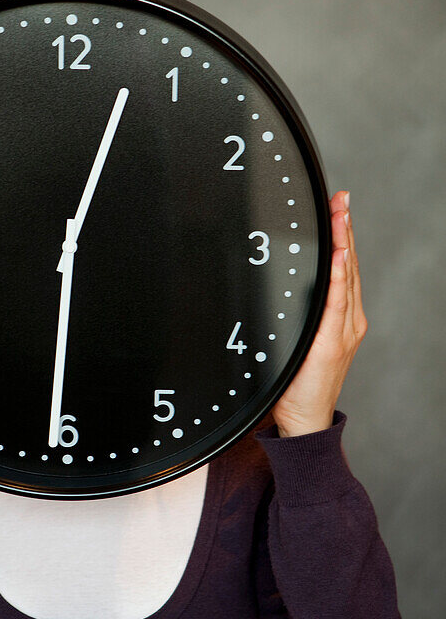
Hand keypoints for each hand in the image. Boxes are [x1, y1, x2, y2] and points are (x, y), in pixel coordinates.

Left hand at [270, 190, 367, 436]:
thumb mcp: (295, 340)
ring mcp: (343, 331)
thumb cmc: (295, 382)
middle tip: (339, 199)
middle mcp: (348, 320)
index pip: (344, 267)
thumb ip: (292, 314)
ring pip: (346, 279)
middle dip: (344, 229)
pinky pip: (336, 305)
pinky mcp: (332, 343)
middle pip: (349, 265)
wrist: (304, 419)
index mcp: (341, 318)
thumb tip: (268, 286)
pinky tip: (338, 259)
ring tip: (340, 216)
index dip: (342, 235)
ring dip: (343, 244)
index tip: (337, 206)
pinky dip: (339, 280)